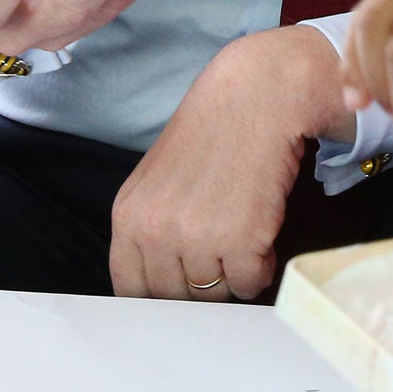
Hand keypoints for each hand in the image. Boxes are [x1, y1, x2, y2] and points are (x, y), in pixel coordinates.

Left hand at [111, 26, 345, 299]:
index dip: (163, 292)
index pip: (132, 290)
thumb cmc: (217, 129)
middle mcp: (156, 232)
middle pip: (176, 298)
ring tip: (245, 235)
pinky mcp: (242, 239)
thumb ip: (151, 227)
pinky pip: (250, 283)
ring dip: (234, 274)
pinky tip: (263, 234)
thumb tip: (164, 277)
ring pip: (215, 294)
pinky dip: (261, 268)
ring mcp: (198, 238)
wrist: (262, 93)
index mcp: (129, 216)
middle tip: (223, 251)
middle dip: (202, 283)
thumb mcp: (159, 178)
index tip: (186, 281)